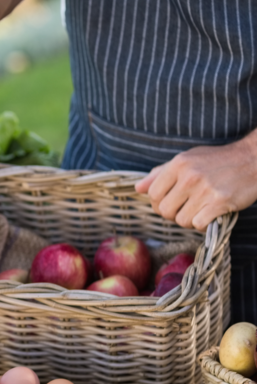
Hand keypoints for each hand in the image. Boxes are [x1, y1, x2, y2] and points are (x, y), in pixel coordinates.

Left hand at [135, 136, 256, 230]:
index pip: (153, 195)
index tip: (170, 201)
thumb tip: (138, 188)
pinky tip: (210, 214)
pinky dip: (203, 224)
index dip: (158, 203)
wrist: (254, 159)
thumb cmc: (218, 160)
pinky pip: (199, 224)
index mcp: (178, 164)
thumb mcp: (187, 159)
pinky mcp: (221, 202)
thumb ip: (161, 173)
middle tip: (185, 208)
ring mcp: (205, 190)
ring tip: (200, 209)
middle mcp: (189, 176)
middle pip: (164, 211)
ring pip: (181, 220)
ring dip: (189, 220)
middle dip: (173, 214)